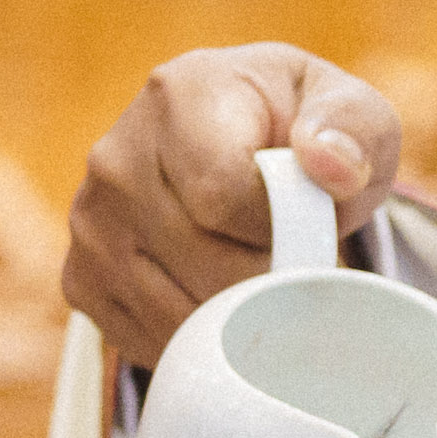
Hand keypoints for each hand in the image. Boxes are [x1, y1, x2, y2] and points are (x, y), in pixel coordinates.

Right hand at [64, 45, 403, 367]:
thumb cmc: (302, 135)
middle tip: (290, 249)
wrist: (240, 147)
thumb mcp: (352, 112)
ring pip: (180, 316)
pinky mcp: (82, 281)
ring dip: (239, 316)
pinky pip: (152, 342)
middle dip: (268, 275)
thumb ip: (354, 128)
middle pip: (205, 267)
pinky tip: (219, 291)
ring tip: (257, 267)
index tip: (303, 213)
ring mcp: (91, 224)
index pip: (223, 196)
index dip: (281, 226)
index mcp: (179, 95)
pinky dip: (201, 339)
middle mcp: (116, 158)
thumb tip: (332, 167)